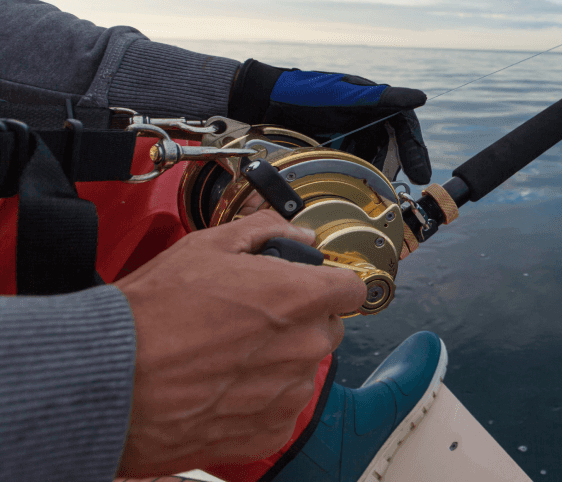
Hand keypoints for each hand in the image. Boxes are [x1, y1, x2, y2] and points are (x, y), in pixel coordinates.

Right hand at [114, 211, 365, 475]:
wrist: (109, 381)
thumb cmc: (151, 315)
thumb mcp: (205, 247)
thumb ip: (265, 233)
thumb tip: (298, 234)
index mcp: (298, 298)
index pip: (351, 288)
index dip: (329, 284)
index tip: (311, 287)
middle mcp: (304, 347)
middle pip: (327, 328)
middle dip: (300, 321)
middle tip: (251, 320)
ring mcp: (290, 392)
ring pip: (304, 369)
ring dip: (279, 362)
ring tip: (225, 355)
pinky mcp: (270, 430)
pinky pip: (281, 409)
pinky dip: (260, 401)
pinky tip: (221, 387)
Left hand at [227, 59, 431, 183]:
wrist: (262, 102)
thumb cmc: (304, 92)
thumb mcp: (344, 95)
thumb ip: (383, 97)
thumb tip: (420, 98)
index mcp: (372, 102)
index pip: (404, 126)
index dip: (416, 149)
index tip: (421, 173)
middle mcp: (364, 119)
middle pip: (391, 146)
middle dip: (398, 166)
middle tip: (400, 187)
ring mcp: (347, 134)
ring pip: (373, 158)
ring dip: (377, 174)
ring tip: (379, 190)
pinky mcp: (332, 148)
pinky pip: (352, 164)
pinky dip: (357, 176)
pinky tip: (357, 186)